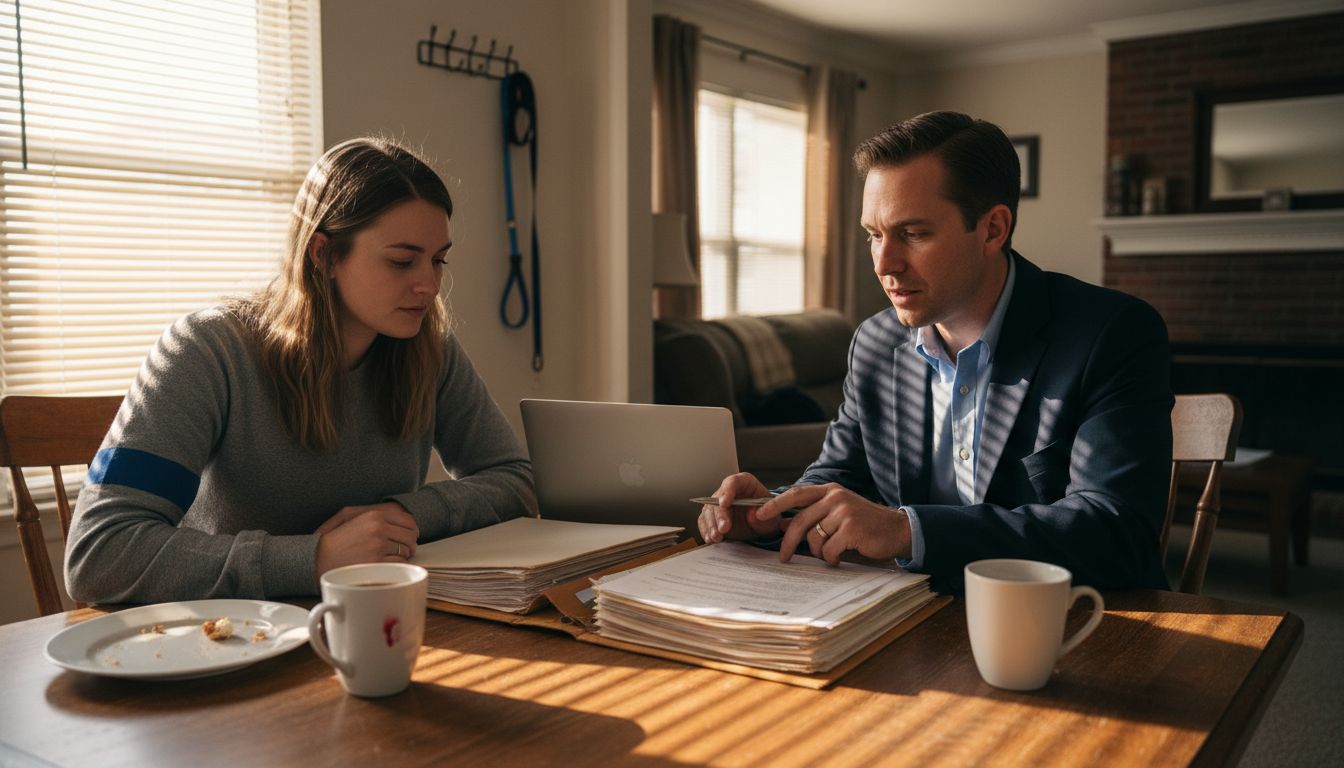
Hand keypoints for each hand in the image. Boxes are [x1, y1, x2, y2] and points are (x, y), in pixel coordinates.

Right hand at [315, 502, 418, 576]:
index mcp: (374, 515)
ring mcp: (378, 546)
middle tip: (401, 551)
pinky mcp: (376, 563)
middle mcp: (378, 528)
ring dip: (400, 557)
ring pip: (405, 552)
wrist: (317, 558)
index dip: (411, 531)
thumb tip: (401, 520)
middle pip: (410, 537)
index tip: (408, 537)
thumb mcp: (350, 516)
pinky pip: (398, 565)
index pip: (408, 521)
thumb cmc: (334, 540)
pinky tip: (382, 567)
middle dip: (408, 545)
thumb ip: (376, 514)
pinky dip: (394, 568)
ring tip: (386, 559)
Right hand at [697, 472, 782, 543]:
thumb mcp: (772, 515)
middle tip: (723, 529)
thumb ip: (766, 513)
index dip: (727, 491)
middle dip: (720, 515)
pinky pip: (704, 521)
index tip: (724, 503)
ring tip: (717, 537)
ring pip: (709, 511)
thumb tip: (753, 515)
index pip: (732, 482)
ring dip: (712, 525)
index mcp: (744, 483)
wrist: (762, 524)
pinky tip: (711, 538)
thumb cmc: (767, 514)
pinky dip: (706, 530)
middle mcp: (728, 491)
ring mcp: (718, 503)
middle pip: (718, 499)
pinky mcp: (712, 516)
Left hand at [755, 483, 910, 565]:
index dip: (775, 504)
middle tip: (783, 556)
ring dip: (820, 552)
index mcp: (830, 491)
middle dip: (788, 542)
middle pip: (800, 520)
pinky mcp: (852, 529)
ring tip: (832, 554)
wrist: (898, 530)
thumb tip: (782, 525)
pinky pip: (829, 549)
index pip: (796, 494)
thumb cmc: (865, 524)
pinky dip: (832, 558)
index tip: (759, 514)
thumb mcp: (839, 514)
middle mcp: (836, 497)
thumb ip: (814, 516)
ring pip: (814, 538)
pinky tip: (841, 557)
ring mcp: (844, 512)